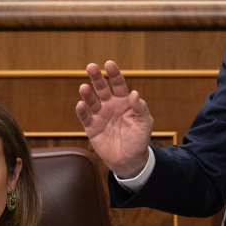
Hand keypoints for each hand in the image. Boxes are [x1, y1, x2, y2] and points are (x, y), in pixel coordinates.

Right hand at [76, 60, 152, 177]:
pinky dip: (82, 111)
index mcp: (124, 102)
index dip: (114, 74)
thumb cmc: (139, 140)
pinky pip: (85, 117)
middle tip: (91, 67)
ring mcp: (100, 115)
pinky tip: (81, 104)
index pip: (118, 85)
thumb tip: (135, 93)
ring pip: (92, 101)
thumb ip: (141, 109)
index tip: (109, 64)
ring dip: (87, 94)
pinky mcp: (91, 127)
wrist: (130, 160)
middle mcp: (110, 105)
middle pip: (102, 89)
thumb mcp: (145, 124)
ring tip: (84, 87)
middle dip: (96, 78)